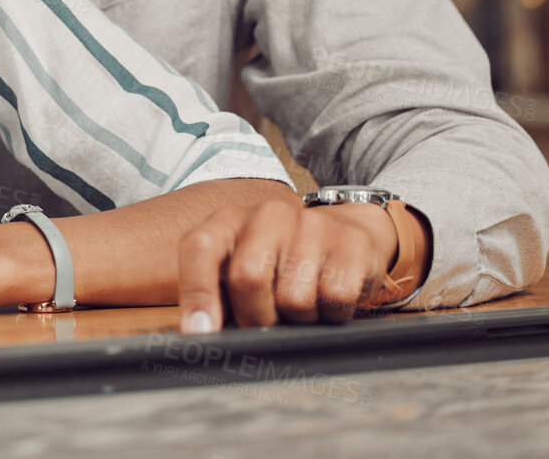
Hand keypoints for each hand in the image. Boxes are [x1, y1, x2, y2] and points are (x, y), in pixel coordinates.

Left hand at [176, 197, 412, 330]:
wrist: (346, 232)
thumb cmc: (281, 261)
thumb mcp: (240, 267)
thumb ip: (215, 295)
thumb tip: (199, 334)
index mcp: (230, 221)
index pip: (200, 247)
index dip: (197, 292)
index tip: (200, 331)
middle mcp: (268, 214)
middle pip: (248, 277)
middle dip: (255, 316)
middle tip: (268, 320)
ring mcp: (311, 224)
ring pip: (294, 298)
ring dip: (298, 318)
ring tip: (303, 303)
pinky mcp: (351, 242)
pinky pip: (335, 299)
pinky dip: (332, 314)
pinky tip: (329, 298)